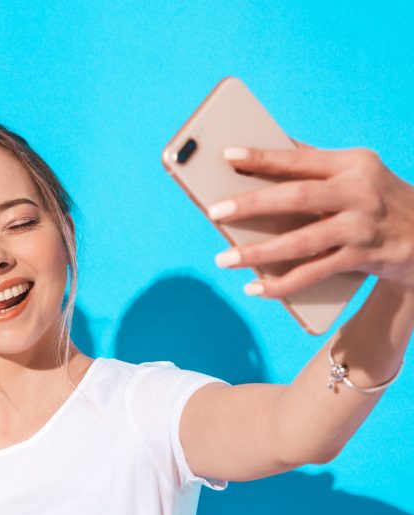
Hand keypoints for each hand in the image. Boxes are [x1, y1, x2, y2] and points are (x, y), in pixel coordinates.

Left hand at [209, 144, 413, 296]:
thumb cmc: (379, 199)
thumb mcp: (359, 173)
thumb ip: (317, 164)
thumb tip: (267, 148)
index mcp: (353, 164)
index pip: (300, 159)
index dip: (264, 157)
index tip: (228, 156)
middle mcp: (360, 192)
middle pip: (297, 197)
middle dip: (252, 204)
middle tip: (214, 212)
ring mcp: (363, 226)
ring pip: (302, 241)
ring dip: (259, 252)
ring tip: (224, 259)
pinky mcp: (364, 257)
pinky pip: (314, 273)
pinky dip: (282, 284)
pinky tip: (254, 288)